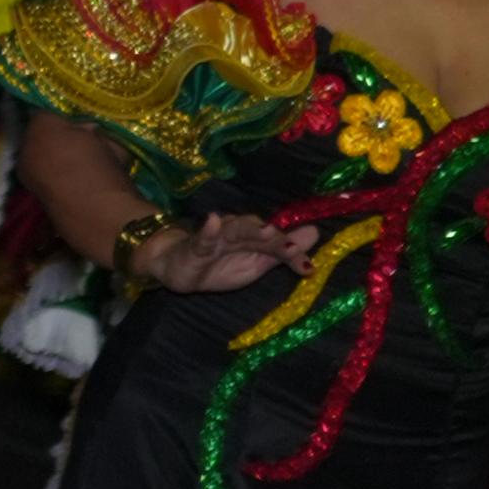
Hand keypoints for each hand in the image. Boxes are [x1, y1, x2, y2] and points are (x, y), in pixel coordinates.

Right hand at [136, 212, 319, 295]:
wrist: (173, 264)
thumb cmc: (217, 264)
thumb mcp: (253, 264)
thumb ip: (282, 252)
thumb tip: (315, 233)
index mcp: (253, 239)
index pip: (277, 242)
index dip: (292, 251)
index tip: (308, 267)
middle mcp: (238, 233)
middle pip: (259, 231)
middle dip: (275, 238)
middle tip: (290, 245)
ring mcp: (216, 237)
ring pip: (234, 230)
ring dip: (249, 229)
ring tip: (265, 230)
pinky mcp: (193, 246)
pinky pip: (201, 237)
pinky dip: (207, 230)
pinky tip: (213, 221)